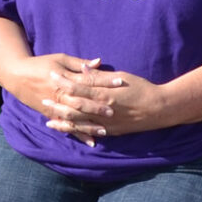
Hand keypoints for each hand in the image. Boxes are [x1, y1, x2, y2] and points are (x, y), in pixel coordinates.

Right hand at [0, 52, 117, 143]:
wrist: (17, 76)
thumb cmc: (40, 64)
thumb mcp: (60, 59)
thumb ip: (80, 63)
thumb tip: (99, 63)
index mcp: (64, 79)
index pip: (88, 80)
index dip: (105, 81)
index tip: (120, 82)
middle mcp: (60, 95)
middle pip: (82, 102)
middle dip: (98, 107)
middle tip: (115, 111)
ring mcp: (55, 107)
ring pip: (75, 118)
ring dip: (90, 125)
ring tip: (105, 130)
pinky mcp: (51, 114)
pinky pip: (67, 126)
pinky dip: (78, 134)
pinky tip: (91, 141)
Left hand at [40, 61, 170, 143]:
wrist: (159, 109)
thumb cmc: (141, 88)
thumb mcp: (121, 77)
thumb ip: (99, 76)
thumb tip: (81, 69)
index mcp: (105, 94)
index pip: (80, 87)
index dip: (64, 82)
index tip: (52, 76)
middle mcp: (103, 110)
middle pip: (75, 106)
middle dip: (58, 103)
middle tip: (43, 99)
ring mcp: (106, 123)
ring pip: (80, 123)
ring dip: (63, 120)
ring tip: (48, 119)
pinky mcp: (110, 131)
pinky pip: (89, 132)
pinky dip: (76, 132)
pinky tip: (66, 131)